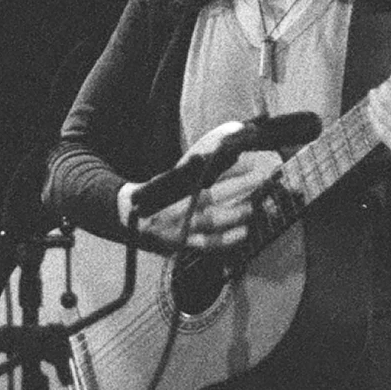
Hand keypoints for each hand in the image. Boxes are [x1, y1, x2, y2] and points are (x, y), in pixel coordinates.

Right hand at [118, 148, 282, 253]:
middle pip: (210, 195)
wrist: (130, 218)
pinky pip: (207, 244)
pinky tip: (243, 233)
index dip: (224, 168)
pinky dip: (226, 240)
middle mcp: (176, 205)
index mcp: (173, 184)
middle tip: (261, 176)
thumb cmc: (158, 193)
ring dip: (234, 213)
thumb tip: (229, 145)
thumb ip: (194, 165)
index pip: (201, 174)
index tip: (244, 159)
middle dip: (238, 186)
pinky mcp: (182, 243)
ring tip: (253, 205)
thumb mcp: (171, 175)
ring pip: (210, 220)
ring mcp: (179, 226)